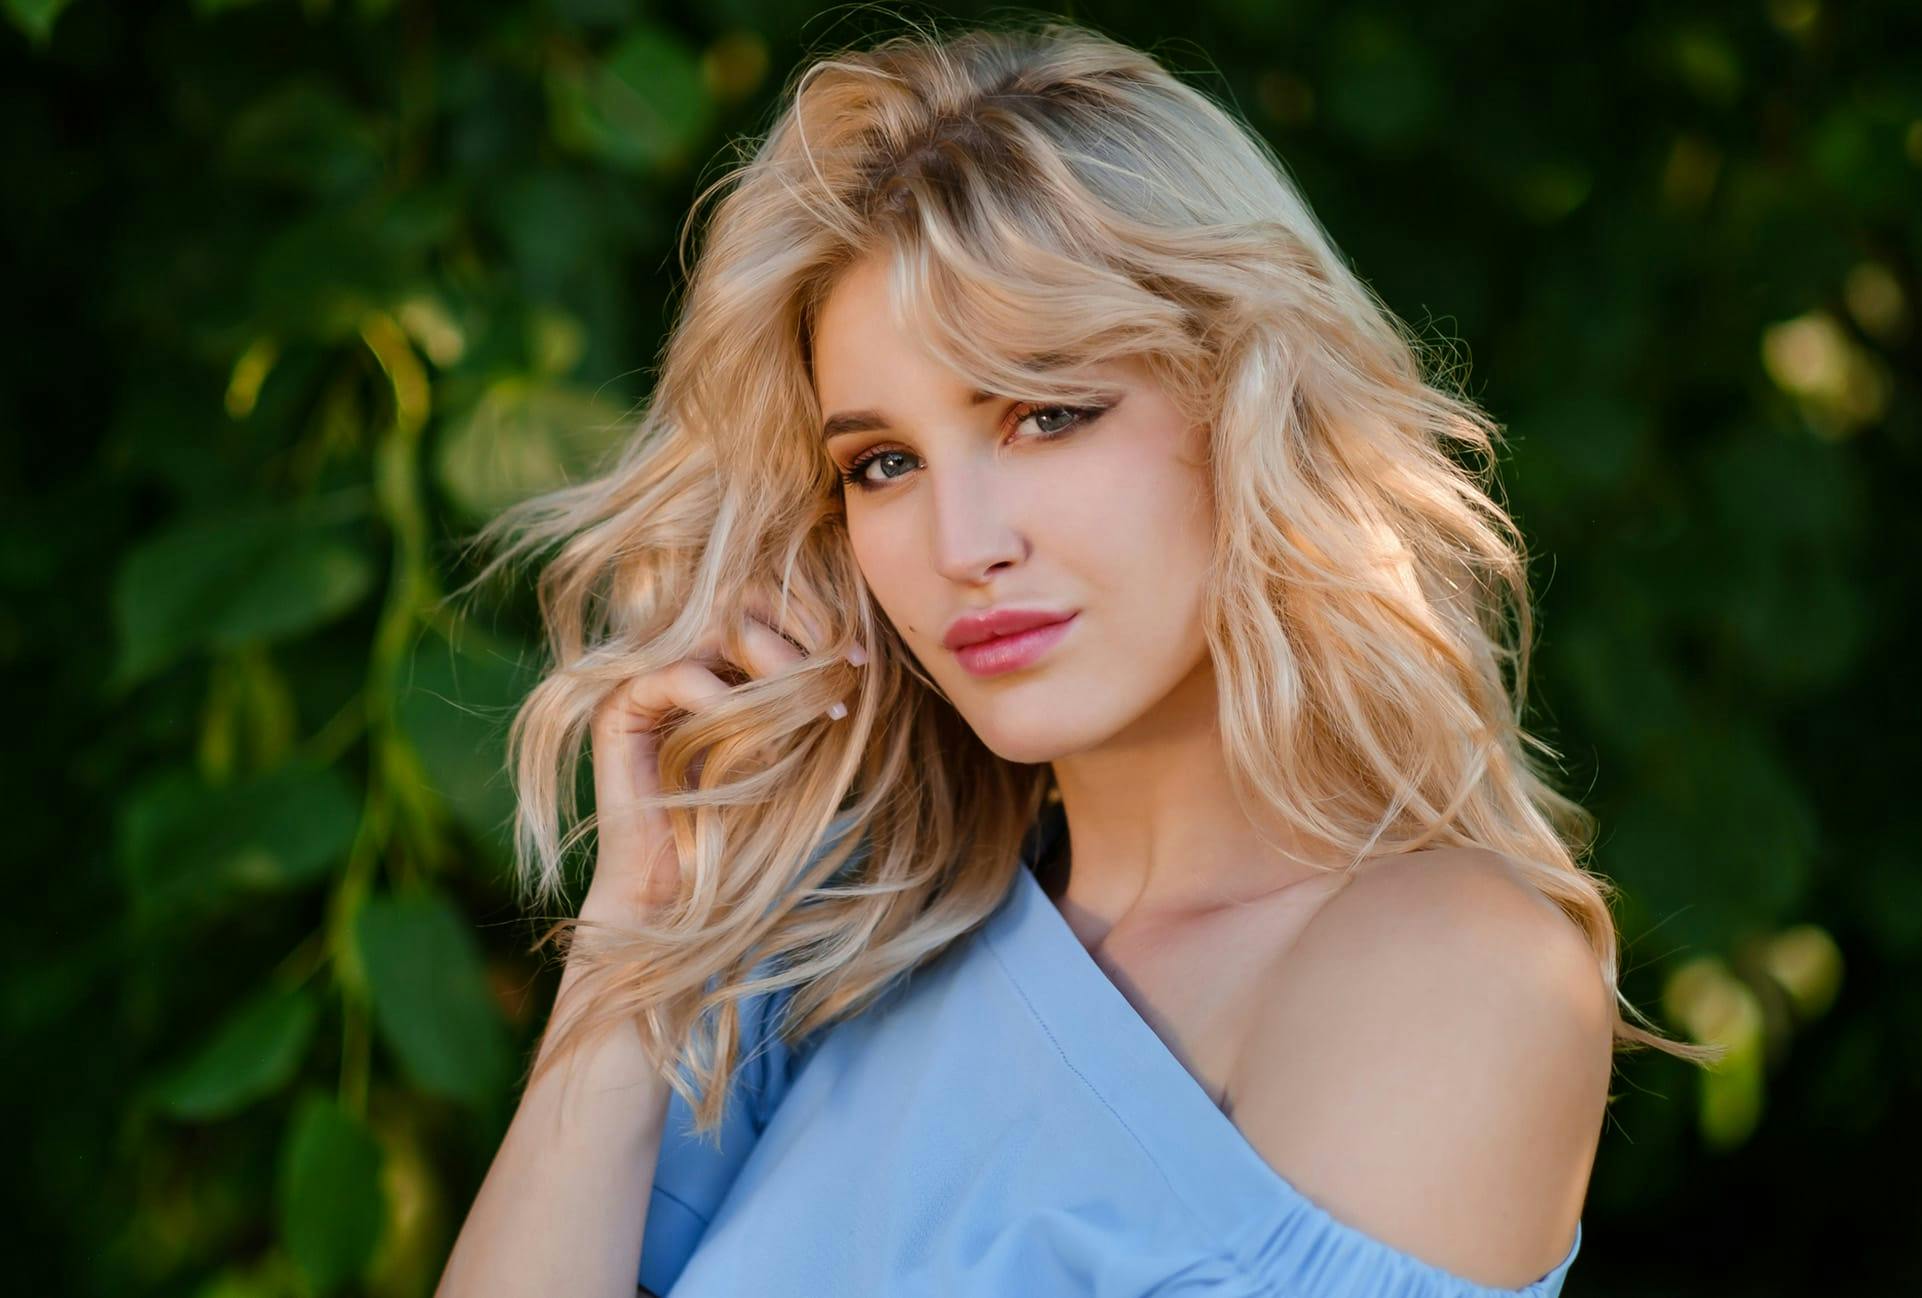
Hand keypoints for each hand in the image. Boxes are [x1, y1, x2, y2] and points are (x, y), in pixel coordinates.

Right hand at [581, 599, 864, 921]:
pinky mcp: (617, 713)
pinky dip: (721, 698)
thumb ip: (803, 696)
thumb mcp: (787, 744)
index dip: (809, 618)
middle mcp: (672, 659)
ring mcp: (640, 681)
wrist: (678, 891)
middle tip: (844, 665)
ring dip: (772, 659)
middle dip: (798, 626)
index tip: (859, 658)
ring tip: (810, 699)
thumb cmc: (738, 823)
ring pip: (710, 631)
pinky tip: (756, 729)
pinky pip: (673, 676)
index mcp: (710, 660)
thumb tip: (850, 653)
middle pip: (734, 600)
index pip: (755, 603)